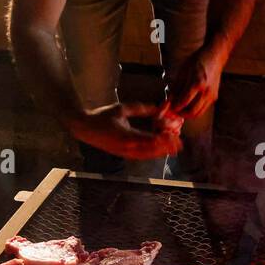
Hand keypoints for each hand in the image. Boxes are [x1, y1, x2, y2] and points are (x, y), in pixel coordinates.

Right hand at [63, 102, 181, 159]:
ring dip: (161, 152)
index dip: (165, 140)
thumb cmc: (102, 116)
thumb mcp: (122, 109)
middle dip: (167, 148)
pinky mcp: (123, 155)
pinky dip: (152, 153)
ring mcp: (125, 153)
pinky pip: (141, 156)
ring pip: (147, 155)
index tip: (175, 136)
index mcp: (127, 136)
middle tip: (179, 145)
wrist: (84, 128)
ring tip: (173, 149)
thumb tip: (157, 107)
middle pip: (152, 151)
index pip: (151, 140)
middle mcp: (128, 148)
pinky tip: (159, 151)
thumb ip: (141, 109)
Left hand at [167, 48, 222, 119]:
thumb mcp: (183, 70)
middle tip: (174, 111)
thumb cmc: (198, 60)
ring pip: (199, 113)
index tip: (169, 107)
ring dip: (188, 114)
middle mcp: (206, 91)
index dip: (175, 107)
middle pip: (192, 112)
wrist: (215, 56)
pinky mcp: (214, 97)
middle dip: (181, 114)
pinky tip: (188, 104)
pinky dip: (195, 109)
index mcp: (197, 83)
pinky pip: (203, 108)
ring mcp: (212, 95)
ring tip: (180, 109)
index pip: (183, 102)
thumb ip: (176, 86)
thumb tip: (170, 99)